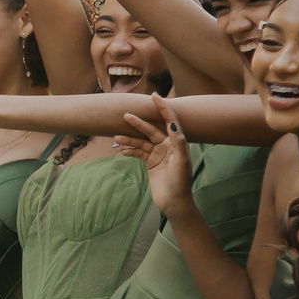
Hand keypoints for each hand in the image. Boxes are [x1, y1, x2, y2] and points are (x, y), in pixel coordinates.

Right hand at [119, 99, 194, 215]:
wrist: (174, 202)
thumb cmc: (181, 182)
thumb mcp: (181, 161)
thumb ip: (178, 142)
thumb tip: (172, 124)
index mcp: (177, 142)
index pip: (170, 120)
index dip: (163, 108)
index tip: (154, 96)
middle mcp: (167, 145)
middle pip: (151, 130)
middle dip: (139, 123)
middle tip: (126, 115)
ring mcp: (158, 153)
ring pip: (141, 142)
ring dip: (129, 139)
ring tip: (116, 137)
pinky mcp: (150, 162)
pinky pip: (138, 152)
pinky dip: (130, 151)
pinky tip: (122, 151)